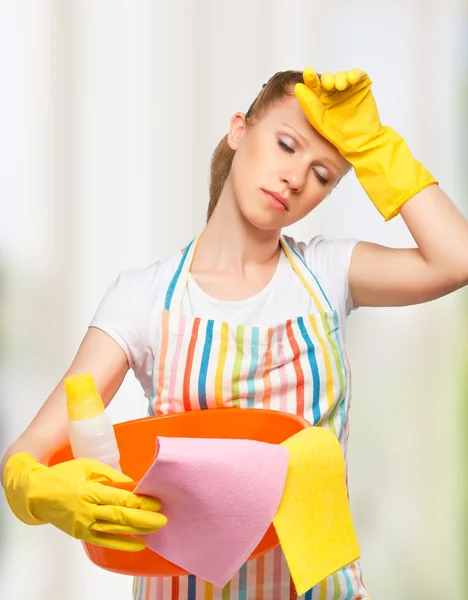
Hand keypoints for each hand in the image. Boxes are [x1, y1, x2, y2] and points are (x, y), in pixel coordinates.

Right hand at [4, 453, 166, 551]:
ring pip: (115, 530)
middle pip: (120, 517)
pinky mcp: (81, 534)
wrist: (36, 494)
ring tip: (155, 529)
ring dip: (137, 531)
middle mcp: (87, 510)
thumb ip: (110, 476)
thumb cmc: (62, 476)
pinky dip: (122, 544)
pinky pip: (105, 541)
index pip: (120, 499)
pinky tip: (138, 544)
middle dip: (143, 519)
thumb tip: (132, 484)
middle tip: (162, 519)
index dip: (140, 502)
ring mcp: (83, 525)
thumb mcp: (88, 466)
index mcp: (89, 491)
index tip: (156, 502)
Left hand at [295, 67, 382, 156]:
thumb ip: (309, 104)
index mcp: (321, 101)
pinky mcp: (362, 87)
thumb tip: (298, 87)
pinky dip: (356, 74)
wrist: (360, 142)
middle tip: (329, 85)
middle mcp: (333, 94)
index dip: (310, 78)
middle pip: (328, 78)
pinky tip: (353, 78)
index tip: (308, 72)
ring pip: (342, 75)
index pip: (314, 86)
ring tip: (342, 86)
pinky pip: (359, 75)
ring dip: (340, 77)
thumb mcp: (320, 120)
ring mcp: (348, 90)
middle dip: (328, 79)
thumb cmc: (338, 134)